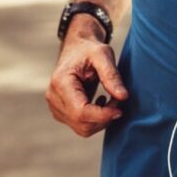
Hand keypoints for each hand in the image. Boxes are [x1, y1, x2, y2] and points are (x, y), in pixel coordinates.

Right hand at [46, 18, 129, 136]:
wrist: (77, 47)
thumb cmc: (89, 49)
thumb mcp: (103, 54)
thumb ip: (112, 75)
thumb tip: (123, 97)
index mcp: (61, 82)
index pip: (80, 112)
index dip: (102, 115)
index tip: (120, 109)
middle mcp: (54, 97)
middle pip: (81, 124)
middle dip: (104, 118)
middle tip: (117, 101)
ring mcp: (55, 106)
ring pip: (82, 129)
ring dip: (101, 120)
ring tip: (110, 100)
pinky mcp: (60, 111)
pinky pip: (80, 126)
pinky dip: (95, 120)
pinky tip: (99, 103)